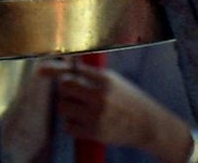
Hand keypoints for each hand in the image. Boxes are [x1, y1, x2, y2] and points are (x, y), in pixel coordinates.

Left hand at [39, 58, 175, 154]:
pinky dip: (70, 124)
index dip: (62, 70)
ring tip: (77, 108)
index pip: (74, 69)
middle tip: (71, 92)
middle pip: (65, 86)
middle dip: (65, 89)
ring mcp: (96, 115)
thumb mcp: (115, 81)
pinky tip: (80, 121)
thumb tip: (70, 65)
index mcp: (106, 80)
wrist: (146, 124)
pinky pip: (68, 126)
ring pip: (63, 107)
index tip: (51, 70)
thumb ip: (93, 75)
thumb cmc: (130, 100)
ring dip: (66, 107)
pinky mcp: (94, 132)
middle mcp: (100, 96)